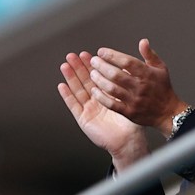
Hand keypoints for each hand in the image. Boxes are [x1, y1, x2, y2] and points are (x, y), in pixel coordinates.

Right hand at [57, 51, 148, 171]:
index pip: (99, 76)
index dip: (93, 65)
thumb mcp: (131, 98)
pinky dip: (67, 95)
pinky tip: (62, 85)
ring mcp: (89, 109)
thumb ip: (128, 84)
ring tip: (65, 65)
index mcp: (108, 94)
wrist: (129, 140)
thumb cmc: (132, 121)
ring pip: (78, 90)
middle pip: (86, 81)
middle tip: (73, 55)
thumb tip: (126, 66)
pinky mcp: (83, 119)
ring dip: (71, 78)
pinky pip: (74, 105)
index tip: (88, 54)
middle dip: (79, 67)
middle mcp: (98, 100)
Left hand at [88, 38, 188, 136]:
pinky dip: (101, 97)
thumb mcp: (161, 68)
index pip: (127, 62)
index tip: (101, 51)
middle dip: (101, 66)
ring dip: (99, 80)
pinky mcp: (129, 112)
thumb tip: (143, 41)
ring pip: (111, 89)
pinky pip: (111, 104)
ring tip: (92, 74)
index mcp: (148, 74)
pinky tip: (95, 90)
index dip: (112, 55)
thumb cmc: (163, 88)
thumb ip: (150, 54)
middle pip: (116, 75)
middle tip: (94, 61)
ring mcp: (134, 100)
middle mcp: (140, 87)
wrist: (168, 112)